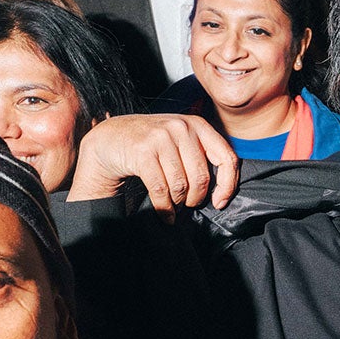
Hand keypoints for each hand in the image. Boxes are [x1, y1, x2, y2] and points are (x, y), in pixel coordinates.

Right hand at [68, 115, 238, 212]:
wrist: (111, 137)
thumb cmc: (150, 143)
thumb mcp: (179, 139)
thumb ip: (201, 154)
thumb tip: (224, 189)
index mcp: (197, 124)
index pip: (226, 158)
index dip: (227, 185)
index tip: (220, 201)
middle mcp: (180, 127)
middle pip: (201, 177)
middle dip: (196, 198)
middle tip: (188, 204)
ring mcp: (160, 138)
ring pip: (180, 186)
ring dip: (177, 204)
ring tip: (173, 206)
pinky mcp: (142, 152)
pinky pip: (160, 190)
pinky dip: (164, 208)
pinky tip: (164, 214)